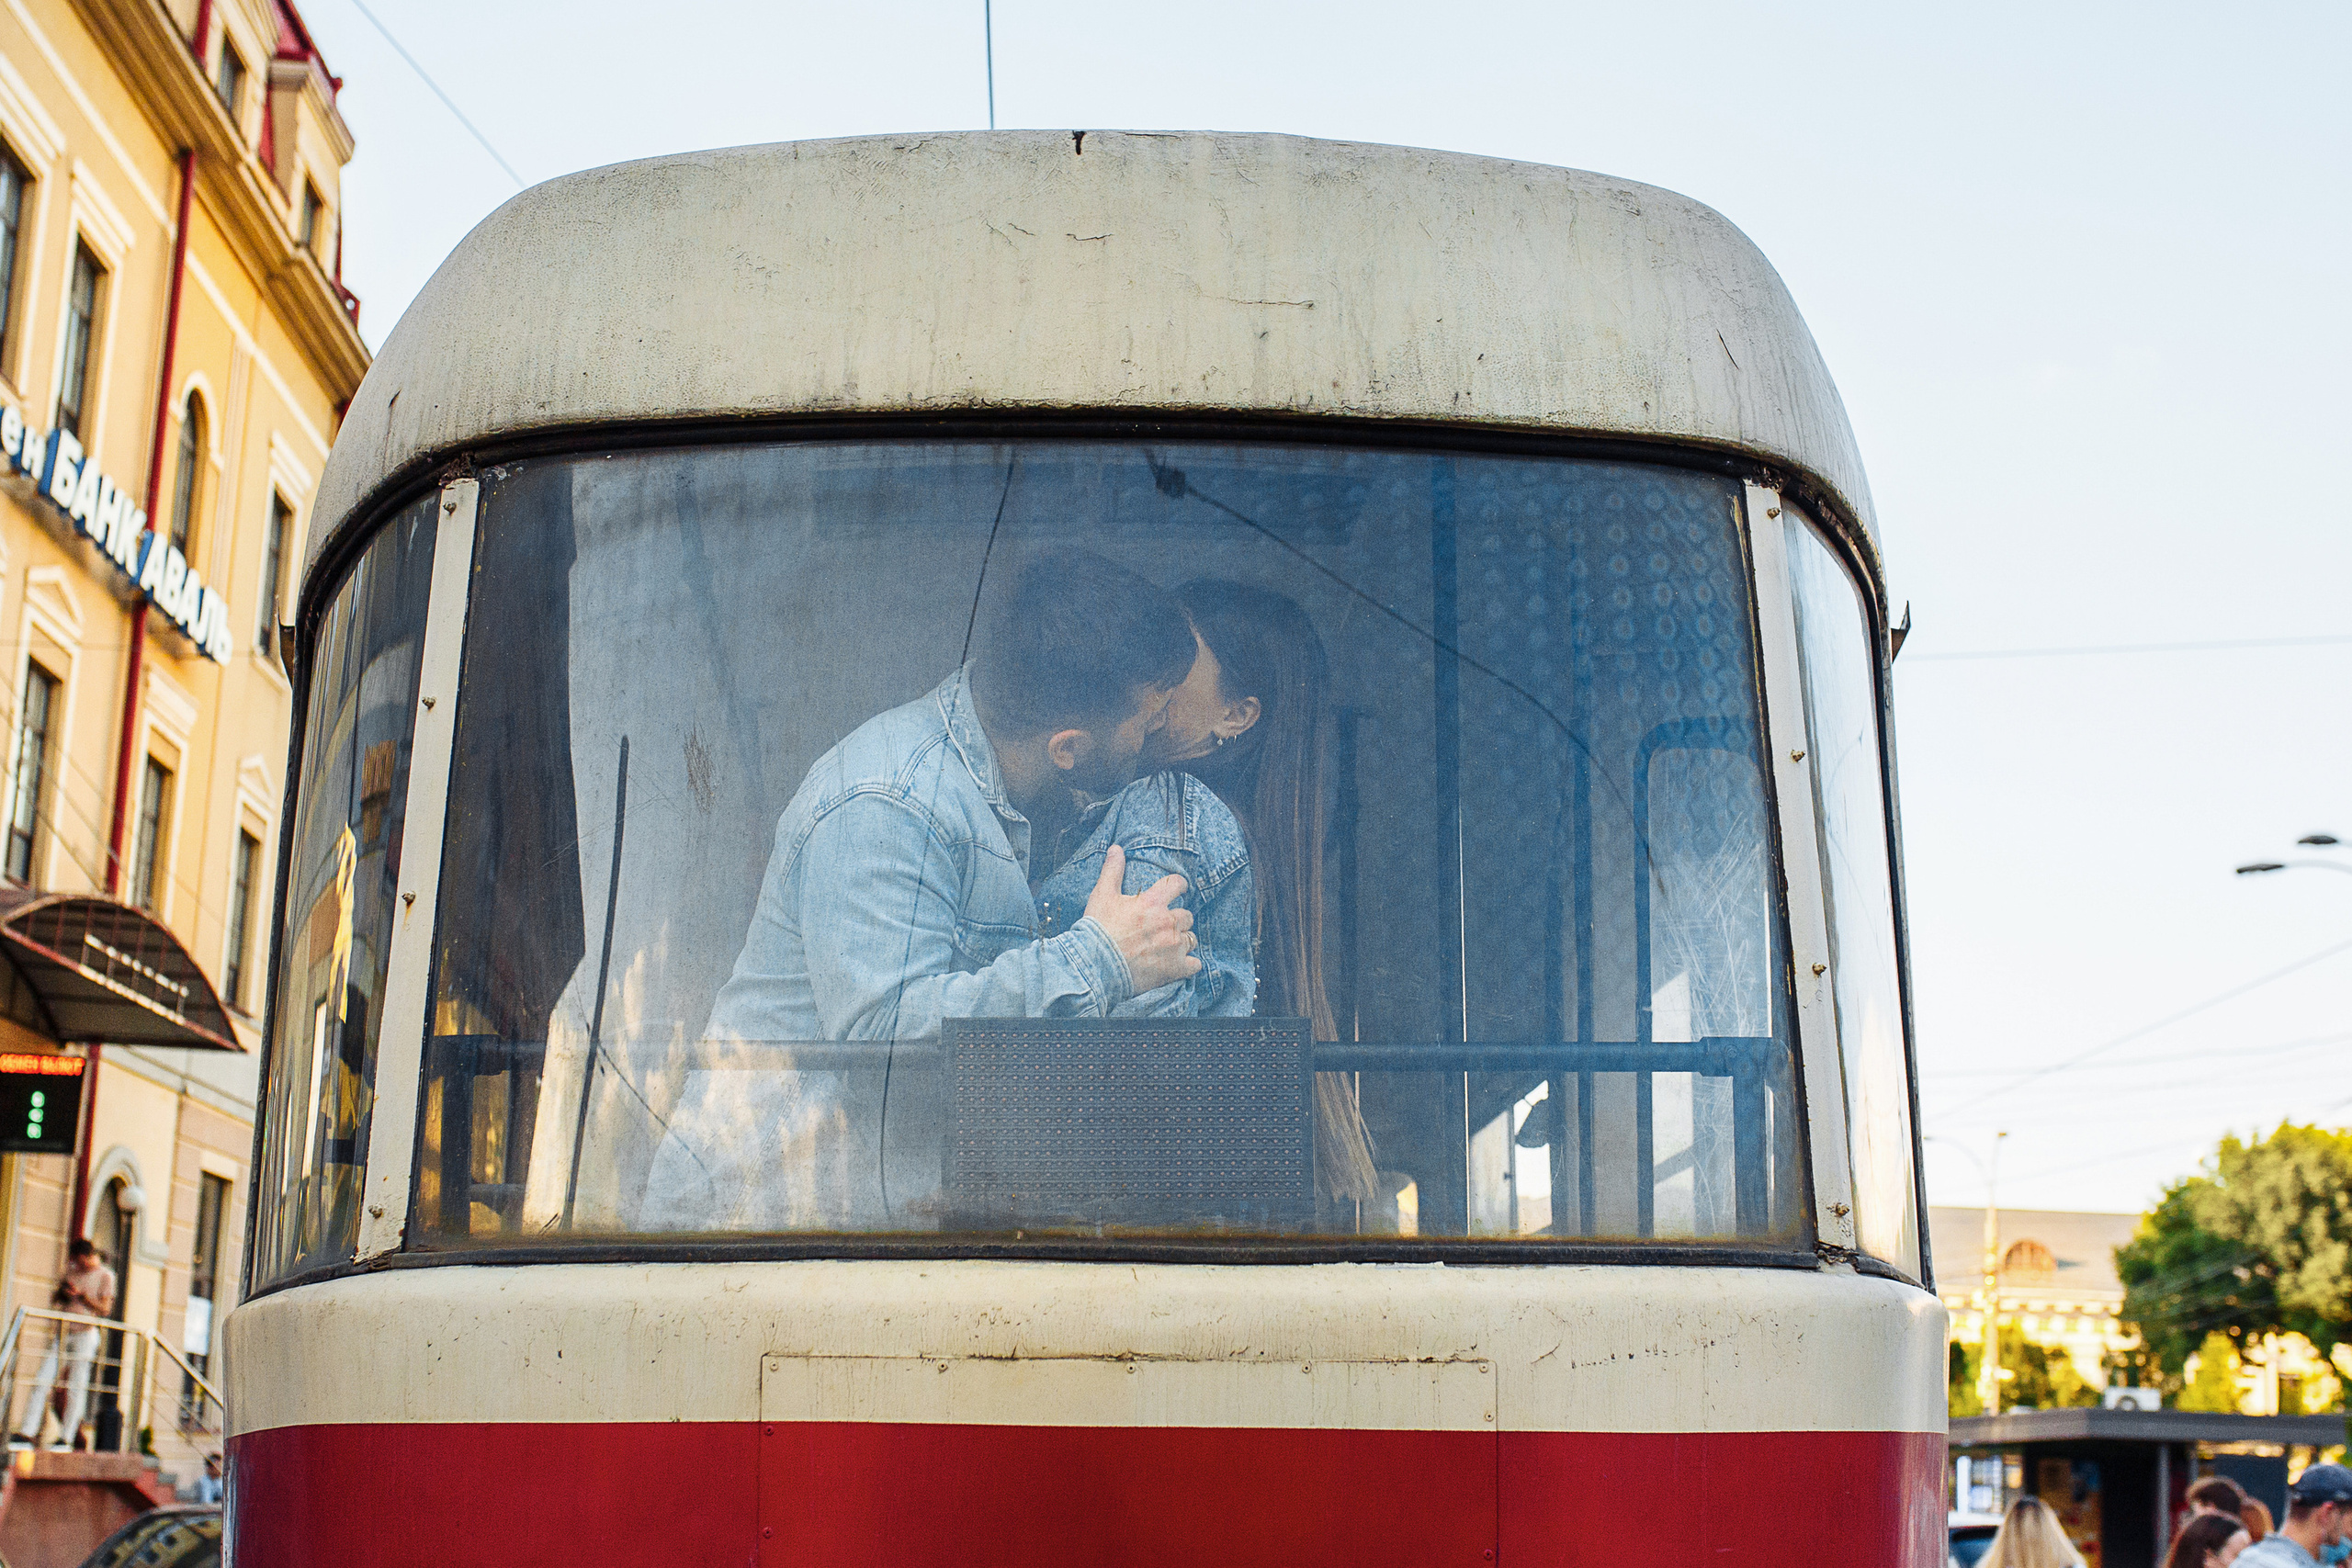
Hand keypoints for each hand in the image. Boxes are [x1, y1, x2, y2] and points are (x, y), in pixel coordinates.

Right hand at [1083, 845, 1200, 994]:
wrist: (1094, 966)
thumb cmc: (1097, 929)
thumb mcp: (1102, 895)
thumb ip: (1112, 870)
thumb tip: (1116, 848)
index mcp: (1152, 902)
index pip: (1177, 884)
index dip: (1178, 887)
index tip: (1177, 892)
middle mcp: (1167, 922)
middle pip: (1187, 915)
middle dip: (1178, 919)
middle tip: (1164, 926)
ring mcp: (1174, 946)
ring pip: (1191, 939)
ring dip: (1182, 941)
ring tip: (1167, 947)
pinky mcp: (1175, 968)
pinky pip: (1194, 964)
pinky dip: (1188, 964)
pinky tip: (1178, 965)